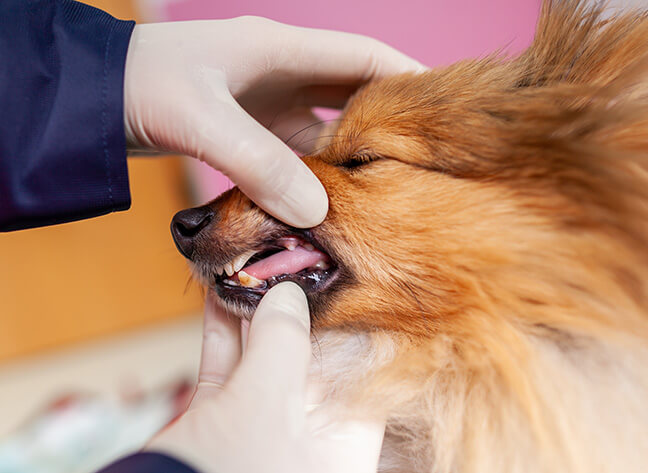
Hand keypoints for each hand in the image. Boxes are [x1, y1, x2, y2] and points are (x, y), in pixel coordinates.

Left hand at [124, 17, 424, 226]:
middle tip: (425, 160)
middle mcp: (281, 71)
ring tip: (387, 188)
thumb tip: (316, 213)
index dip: (409, 78)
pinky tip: (332, 200)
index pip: (364, 57)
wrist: (87, 97)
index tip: (444, 110)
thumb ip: (258, 163)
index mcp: (280, 48)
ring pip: (327, 130)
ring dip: (352, 157)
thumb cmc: (139, 86)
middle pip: (354, 93)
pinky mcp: (249, 129)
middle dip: (389, 123)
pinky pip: (298, 153)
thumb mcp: (201, 119)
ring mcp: (265, 102)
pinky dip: (317, 175)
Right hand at [146, 283, 384, 472]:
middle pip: (309, 358)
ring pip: (263, 358)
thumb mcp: (266, 403)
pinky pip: (227, 367)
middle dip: (293, 310)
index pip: (359, 371)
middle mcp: (306, 437)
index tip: (333, 280)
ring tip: (249, 270)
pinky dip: (222, 331)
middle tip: (283, 265)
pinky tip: (217, 294)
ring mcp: (261, 428)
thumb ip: (283, 343)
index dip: (347, 321)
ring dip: (253, 313)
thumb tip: (289, 294)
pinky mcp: (219, 423)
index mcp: (339, 443)